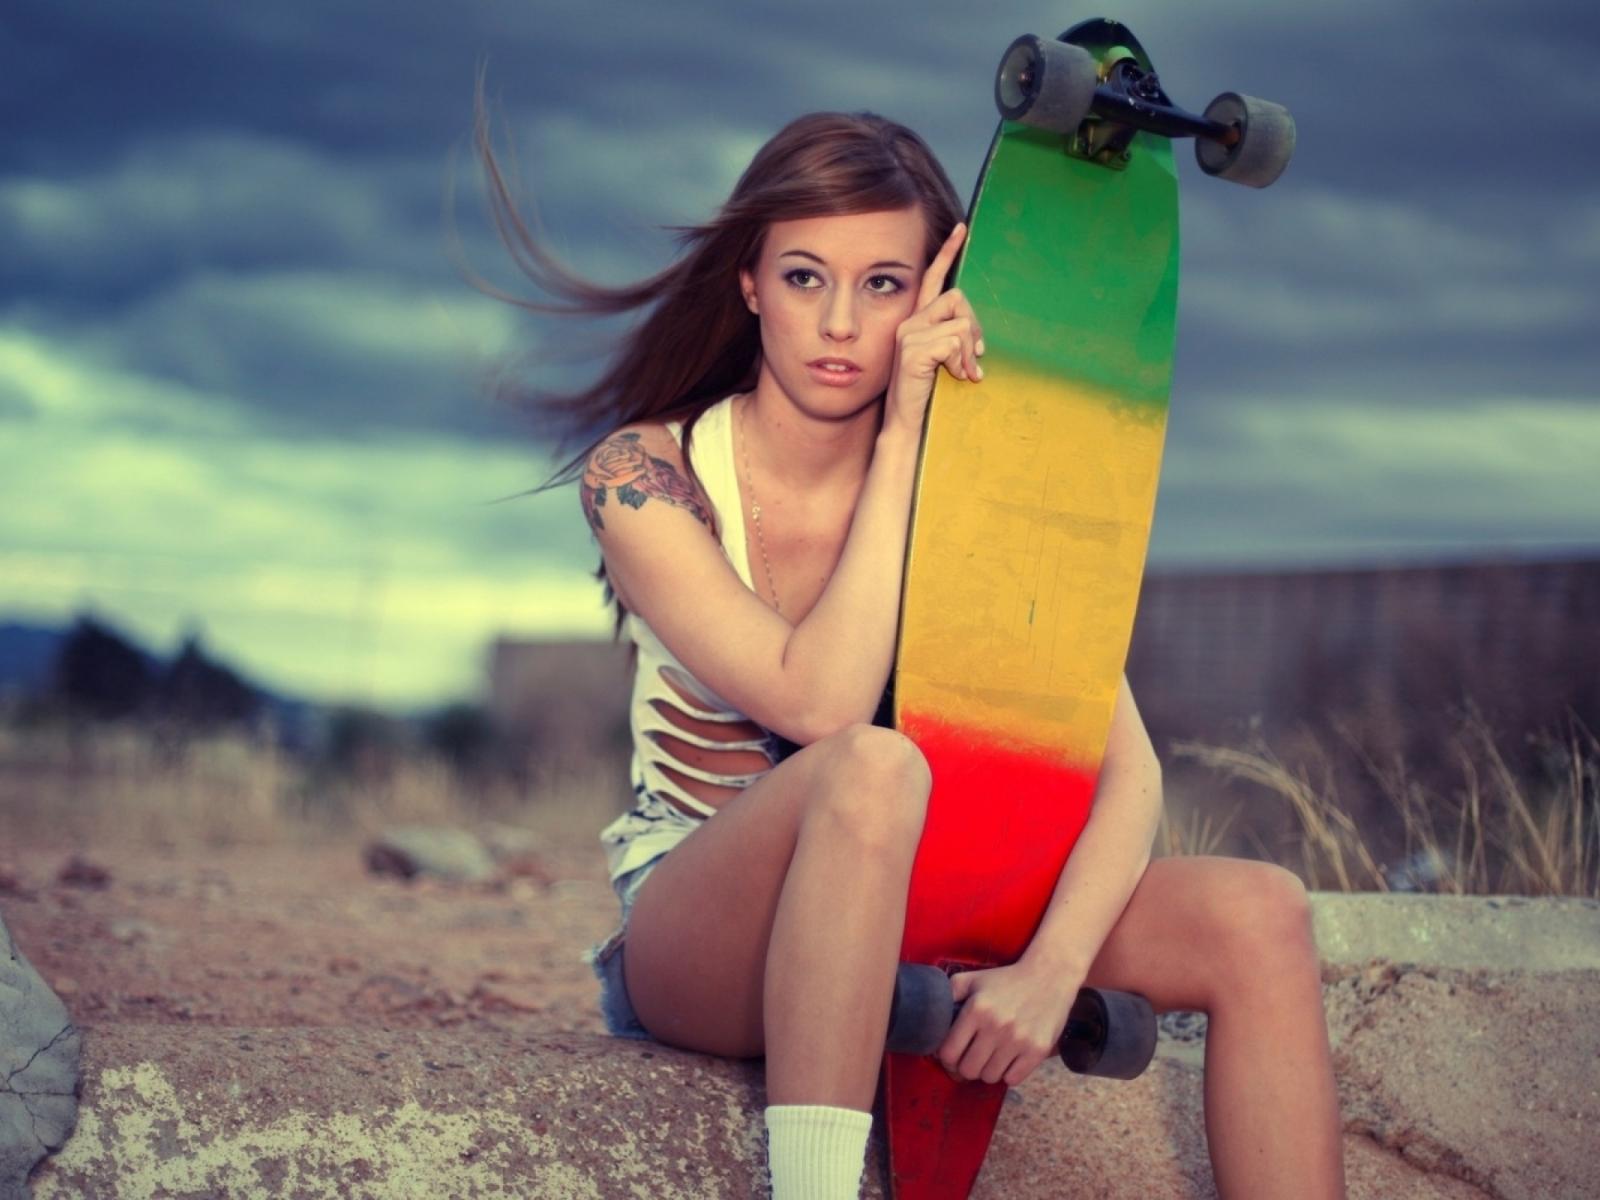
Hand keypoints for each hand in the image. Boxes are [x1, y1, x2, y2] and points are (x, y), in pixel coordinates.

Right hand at [884, 221, 984, 436]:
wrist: (907, 423)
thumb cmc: (926, 393)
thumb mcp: (943, 360)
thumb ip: (954, 340)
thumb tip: (976, 337)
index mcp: (917, 320)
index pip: (932, 278)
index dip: (947, 252)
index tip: (963, 227)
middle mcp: (910, 322)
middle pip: (957, 298)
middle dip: (975, 326)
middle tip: (976, 357)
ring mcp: (909, 335)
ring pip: (960, 324)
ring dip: (969, 353)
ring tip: (964, 374)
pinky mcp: (913, 350)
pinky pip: (954, 342)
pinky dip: (961, 361)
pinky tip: (955, 377)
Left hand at [935, 959, 1080, 1086]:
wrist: (1049, 976)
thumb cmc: (1006, 980)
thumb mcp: (973, 979)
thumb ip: (948, 994)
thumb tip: (930, 1019)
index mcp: (976, 1009)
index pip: (948, 1053)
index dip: (946, 1058)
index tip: (951, 1055)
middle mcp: (996, 1026)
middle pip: (968, 1070)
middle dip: (965, 1067)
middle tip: (971, 1058)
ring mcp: (1018, 1040)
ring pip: (990, 1077)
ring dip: (987, 1070)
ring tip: (991, 1056)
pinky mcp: (1037, 1051)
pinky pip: (1012, 1079)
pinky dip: (1008, 1073)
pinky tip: (1009, 1058)